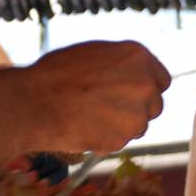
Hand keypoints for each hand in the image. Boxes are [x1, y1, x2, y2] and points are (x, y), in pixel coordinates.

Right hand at [26, 42, 169, 154]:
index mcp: (138, 56)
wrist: (34, 102)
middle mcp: (145, 84)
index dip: (146, 87)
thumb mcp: (94, 54)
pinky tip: (84, 127)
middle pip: (155, 105)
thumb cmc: (56, 73)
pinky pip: (120, 140)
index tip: (132, 94)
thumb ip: (121, 65)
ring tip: (90, 115)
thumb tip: (132, 76)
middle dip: (137, 108)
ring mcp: (136, 114)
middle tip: (108, 108)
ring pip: (139, 126)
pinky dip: (106, 138)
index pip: (161, 80)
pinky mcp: (122, 139)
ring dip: (122, 124)